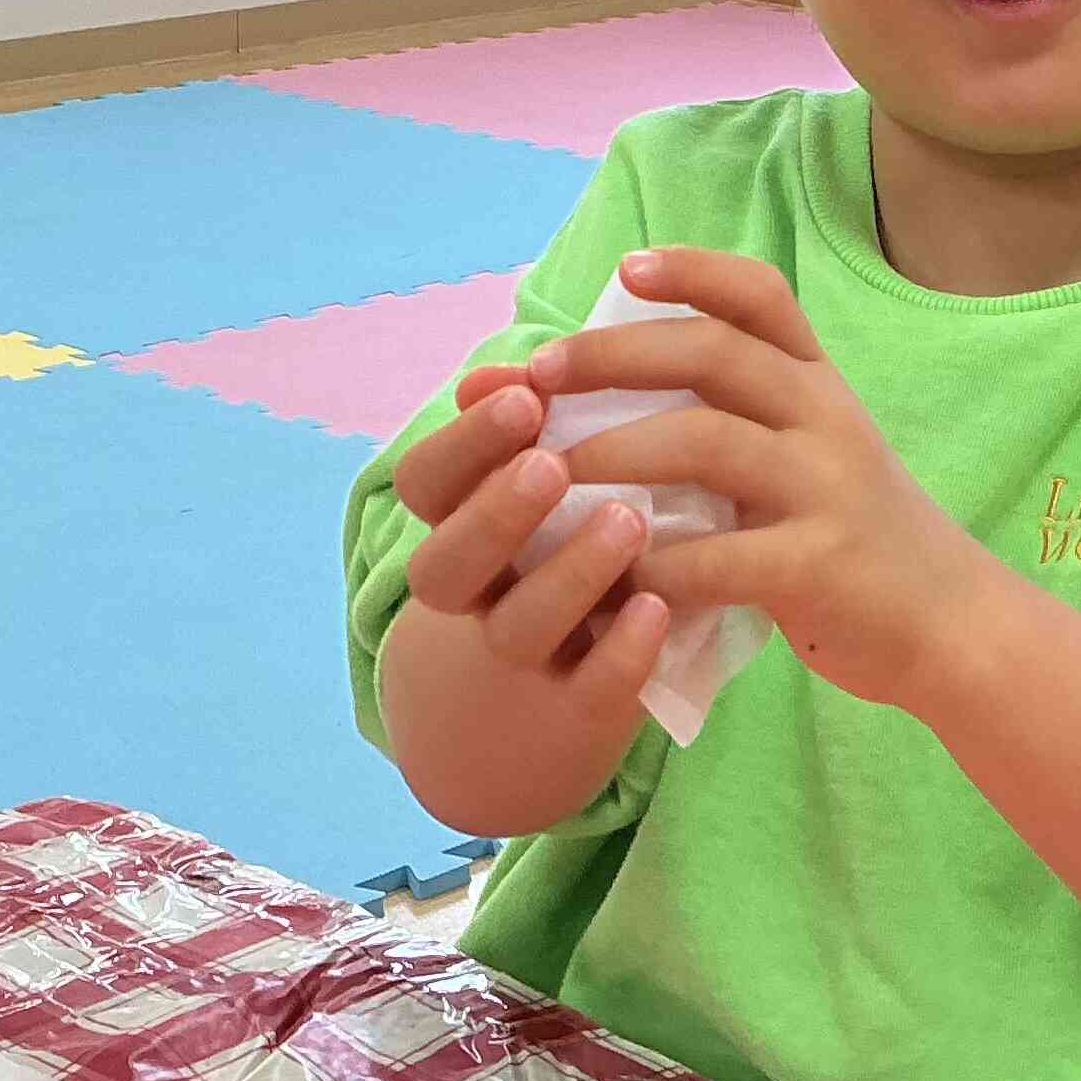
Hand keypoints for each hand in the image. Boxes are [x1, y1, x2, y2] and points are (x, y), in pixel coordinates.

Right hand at [392, 365, 670, 700]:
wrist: (548, 704)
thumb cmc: (552, 556)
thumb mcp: (533, 495)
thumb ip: (522, 432)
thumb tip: (500, 371)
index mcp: (457, 529)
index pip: (423, 486)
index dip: (462, 445)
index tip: (526, 397)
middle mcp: (477, 596)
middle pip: (446, 566)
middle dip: (495, 513)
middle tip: (551, 464)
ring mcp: (524, 658)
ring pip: (520, 627)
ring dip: (570, 572)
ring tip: (629, 520)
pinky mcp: (578, 710)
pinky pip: (590, 690)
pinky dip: (622, 652)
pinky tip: (657, 605)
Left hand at [528, 247, 977, 711]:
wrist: (953, 625)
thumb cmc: (852, 538)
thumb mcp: (808, 458)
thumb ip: (730, 422)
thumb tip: (608, 395)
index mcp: (817, 384)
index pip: (761, 297)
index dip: (694, 270)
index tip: (626, 268)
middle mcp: (826, 418)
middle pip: (714, 352)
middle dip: (613, 354)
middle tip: (539, 374)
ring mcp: (827, 488)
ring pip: (706, 440)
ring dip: (613, 451)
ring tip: (548, 472)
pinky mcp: (821, 566)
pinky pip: (721, 556)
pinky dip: (655, 564)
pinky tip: (611, 576)